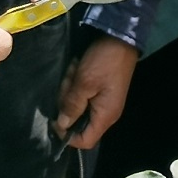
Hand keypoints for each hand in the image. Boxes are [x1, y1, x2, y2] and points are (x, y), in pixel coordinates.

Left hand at [56, 34, 139, 149]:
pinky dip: (78, 83)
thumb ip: (72, 106)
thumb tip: (62, 125)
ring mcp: (105, 100)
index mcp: (105, 116)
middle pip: (79, 121)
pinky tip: (78, 68)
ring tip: (74, 70)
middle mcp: (107, 112)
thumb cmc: (103, 62)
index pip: (85, 141)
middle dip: (68, 103)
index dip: (67, 136)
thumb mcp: (84, 82)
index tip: (55, 118)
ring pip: (79, 105)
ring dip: (72, 89)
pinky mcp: (102, 89)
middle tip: (67, 83)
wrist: (122, 36)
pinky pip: (84, 94)